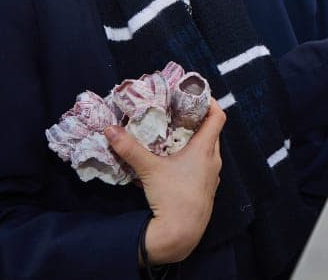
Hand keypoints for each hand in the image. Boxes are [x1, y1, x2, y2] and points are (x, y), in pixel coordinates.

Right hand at [105, 101, 225, 265]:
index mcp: (205, 150)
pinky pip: (203, 166)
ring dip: (194, 141)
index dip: (210, 103)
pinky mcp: (207, 189)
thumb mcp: (148, 169)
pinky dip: (193, 159)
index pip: (217, 117)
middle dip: (197, 121)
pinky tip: (174, 163)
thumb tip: (109, 129)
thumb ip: (129, 148)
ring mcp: (212, 176)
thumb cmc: (171, 197)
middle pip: (212, 132)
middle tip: (178, 112)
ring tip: (174, 135)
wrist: (181, 233)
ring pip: (208, 150)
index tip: (197, 94)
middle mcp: (213, 160)